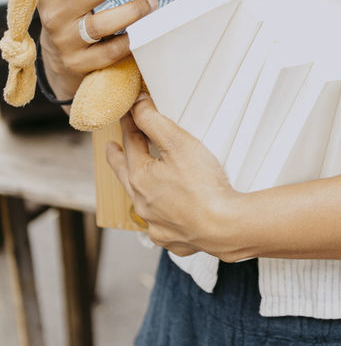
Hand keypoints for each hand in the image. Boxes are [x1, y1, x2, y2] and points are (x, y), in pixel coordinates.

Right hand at [37, 0, 167, 101]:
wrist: (59, 58)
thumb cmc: (74, 12)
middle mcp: (55, 11)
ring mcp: (65, 39)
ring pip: (104, 23)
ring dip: (136, 9)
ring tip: (155, 0)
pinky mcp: (78, 62)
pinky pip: (111, 51)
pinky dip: (132, 39)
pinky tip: (147, 30)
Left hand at [106, 94, 242, 256]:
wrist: (223, 227)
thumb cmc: (203, 186)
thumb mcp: (179, 143)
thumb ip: (154, 122)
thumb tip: (136, 106)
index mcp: (140, 177)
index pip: (130, 143)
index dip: (129, 125)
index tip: (127, 113)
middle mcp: (142, 203)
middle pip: (125, 175)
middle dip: (118, 159)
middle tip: (111, 149)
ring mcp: (156, 224)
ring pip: (142, 203)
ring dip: (140, 190)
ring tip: (143, 181)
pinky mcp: (172, 239)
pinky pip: (161, 225)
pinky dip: (163, 216)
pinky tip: (172, 213)